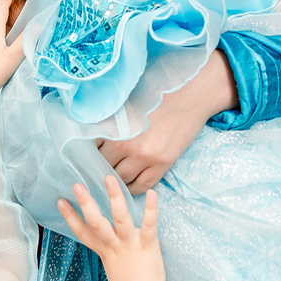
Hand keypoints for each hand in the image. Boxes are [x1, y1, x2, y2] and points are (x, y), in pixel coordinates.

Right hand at [56, 177, 167, 280]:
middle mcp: (114, 246)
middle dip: (86, 203)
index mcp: (104, 252)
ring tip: (109, 178)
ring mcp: (129, 245)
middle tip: (77, 185)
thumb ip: (111, 254)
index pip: (82, 233)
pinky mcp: (147, 245)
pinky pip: (149, 225)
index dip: (70, 217)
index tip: (60, 201)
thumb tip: (111, 242)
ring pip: (120, 218)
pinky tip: (151, 194)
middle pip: (96, 223)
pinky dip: (151, 209)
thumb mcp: (113, 270)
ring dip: (114, 198)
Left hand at [98, 50, 237, 190]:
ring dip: (116, 179)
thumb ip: (109, 119)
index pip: (92, 149)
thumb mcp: (126, 101)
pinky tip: (130, 183)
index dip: (90, 153)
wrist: (190, 94)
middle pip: (104, 166)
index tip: (90, 156)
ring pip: (121, 179)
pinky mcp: (162, 164)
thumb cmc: (157, 92)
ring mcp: (145, 157)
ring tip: (114, 176)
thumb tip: (92, 131)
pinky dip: (132, 188)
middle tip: (101, 168)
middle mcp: (126, 145)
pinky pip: (140, 186)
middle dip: (102, 167)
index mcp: (114, 127)